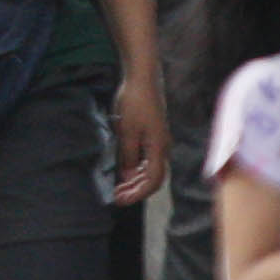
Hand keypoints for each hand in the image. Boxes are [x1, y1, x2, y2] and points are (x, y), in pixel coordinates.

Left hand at [111, 77, 168, 204]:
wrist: (142, 79)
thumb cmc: (134, 102)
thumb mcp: (126, 131)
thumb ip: (128, 154)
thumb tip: (128, 175)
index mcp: (158, 148)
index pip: (152, 181)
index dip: (137, 194)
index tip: (121, 200)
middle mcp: (162, 147)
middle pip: (153, 178)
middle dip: (135, 190)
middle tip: (117, 197)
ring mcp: (159, 141)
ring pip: (150, 169)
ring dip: (135, 180)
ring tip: (119, 187)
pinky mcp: (154, 134)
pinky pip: (148, 158)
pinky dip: (137, 168)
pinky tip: (125, 171)